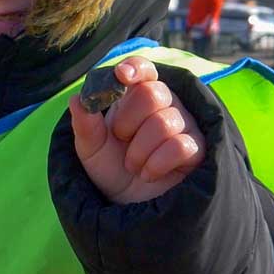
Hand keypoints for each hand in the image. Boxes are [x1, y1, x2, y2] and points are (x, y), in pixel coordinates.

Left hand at [69, 57, 205, 203]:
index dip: (135, 68)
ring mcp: (183, 124)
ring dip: (139, 150)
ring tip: (133, 164)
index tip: (121, 76)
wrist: (127, 205)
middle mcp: (164, 103)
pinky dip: (156, 163)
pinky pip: (180, 146)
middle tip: (121, 139)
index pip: (143, 68)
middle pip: (152, 93)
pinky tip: (149, 173)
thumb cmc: (110, 167)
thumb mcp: (90, 146)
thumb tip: (77, 98)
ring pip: (164, 122)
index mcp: (136, 94)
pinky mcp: (197, 148)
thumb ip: (85, 122)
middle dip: (128, 121)